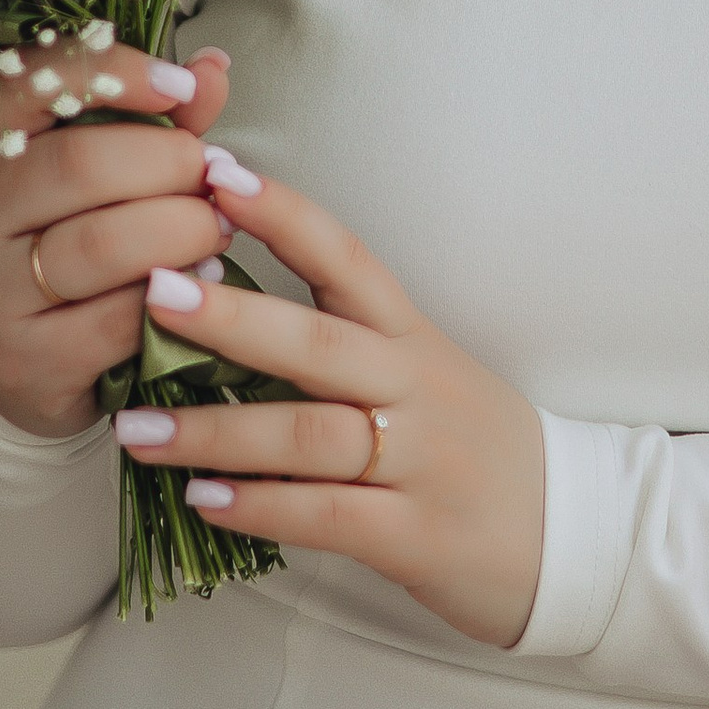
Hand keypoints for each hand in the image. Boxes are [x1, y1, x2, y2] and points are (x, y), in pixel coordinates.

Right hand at [0, 36, 235, 440]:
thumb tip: (214, 67)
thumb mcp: (98, 165)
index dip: (115, 72)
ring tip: (216, 226)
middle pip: (79, 164)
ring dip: (184, 230)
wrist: (24, 359)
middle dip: (170, 163)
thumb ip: (155, 115)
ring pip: (103, 244)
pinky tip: (198, 283)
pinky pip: (118, 318)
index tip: (181, 86)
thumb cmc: (67, 238)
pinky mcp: (19, 359)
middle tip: (213, 175)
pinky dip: (174, 295)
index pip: (30, 81)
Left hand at [110, 151, 545, 649]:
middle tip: (150, 290)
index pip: (347, 258)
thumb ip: (341, 336)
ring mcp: (419, 462)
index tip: (217, 173)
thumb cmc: (471, 443)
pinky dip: (262, 508)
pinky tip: (203, 501)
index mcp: (410, 336)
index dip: (284, 215)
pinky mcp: (414, 535)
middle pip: (317, 342)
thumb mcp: (423, 370)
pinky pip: (328, 516)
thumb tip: (218, 296)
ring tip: (137, 424)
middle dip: (230, 316)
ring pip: (308, 436)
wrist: (572, 533)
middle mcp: (415, 388)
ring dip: (215, 430)